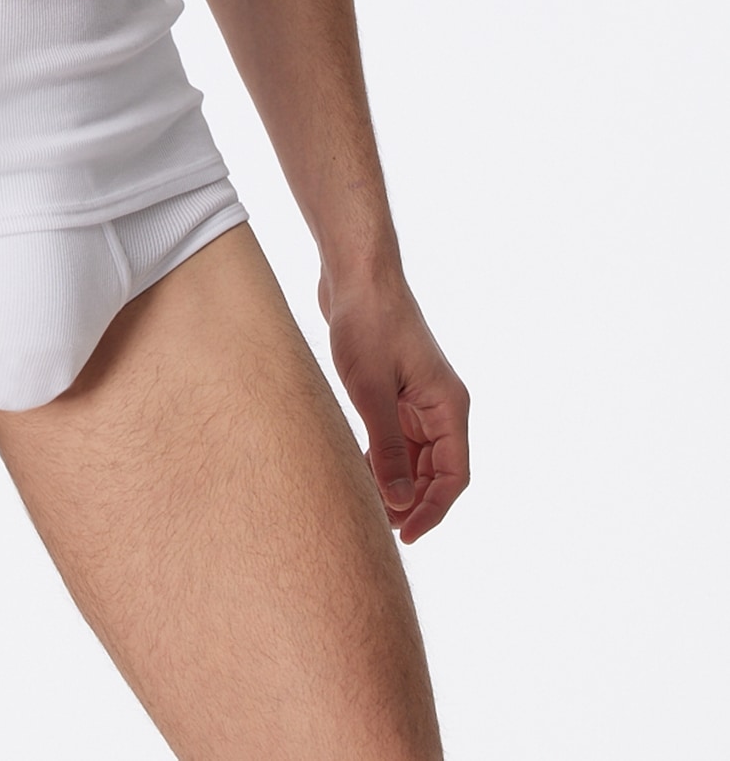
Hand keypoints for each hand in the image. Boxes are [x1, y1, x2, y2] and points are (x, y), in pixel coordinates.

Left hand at [317, 264, 469, 544]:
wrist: (355, 273)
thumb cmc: (366, 323)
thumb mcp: (372, 391)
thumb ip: (388, 448)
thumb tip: (399, 502)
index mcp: (448, 405)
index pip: (454, 476)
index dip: (432, 510)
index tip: (404, 534)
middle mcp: (440, 404)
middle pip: (436, 471)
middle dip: (411, 501)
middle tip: (376, 525)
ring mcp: (418, 397)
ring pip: (415, 457)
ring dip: (396, 482)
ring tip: (366, 505)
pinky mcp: (396, 389)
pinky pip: (397, 437)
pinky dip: (383, 458)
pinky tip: (358, 471)